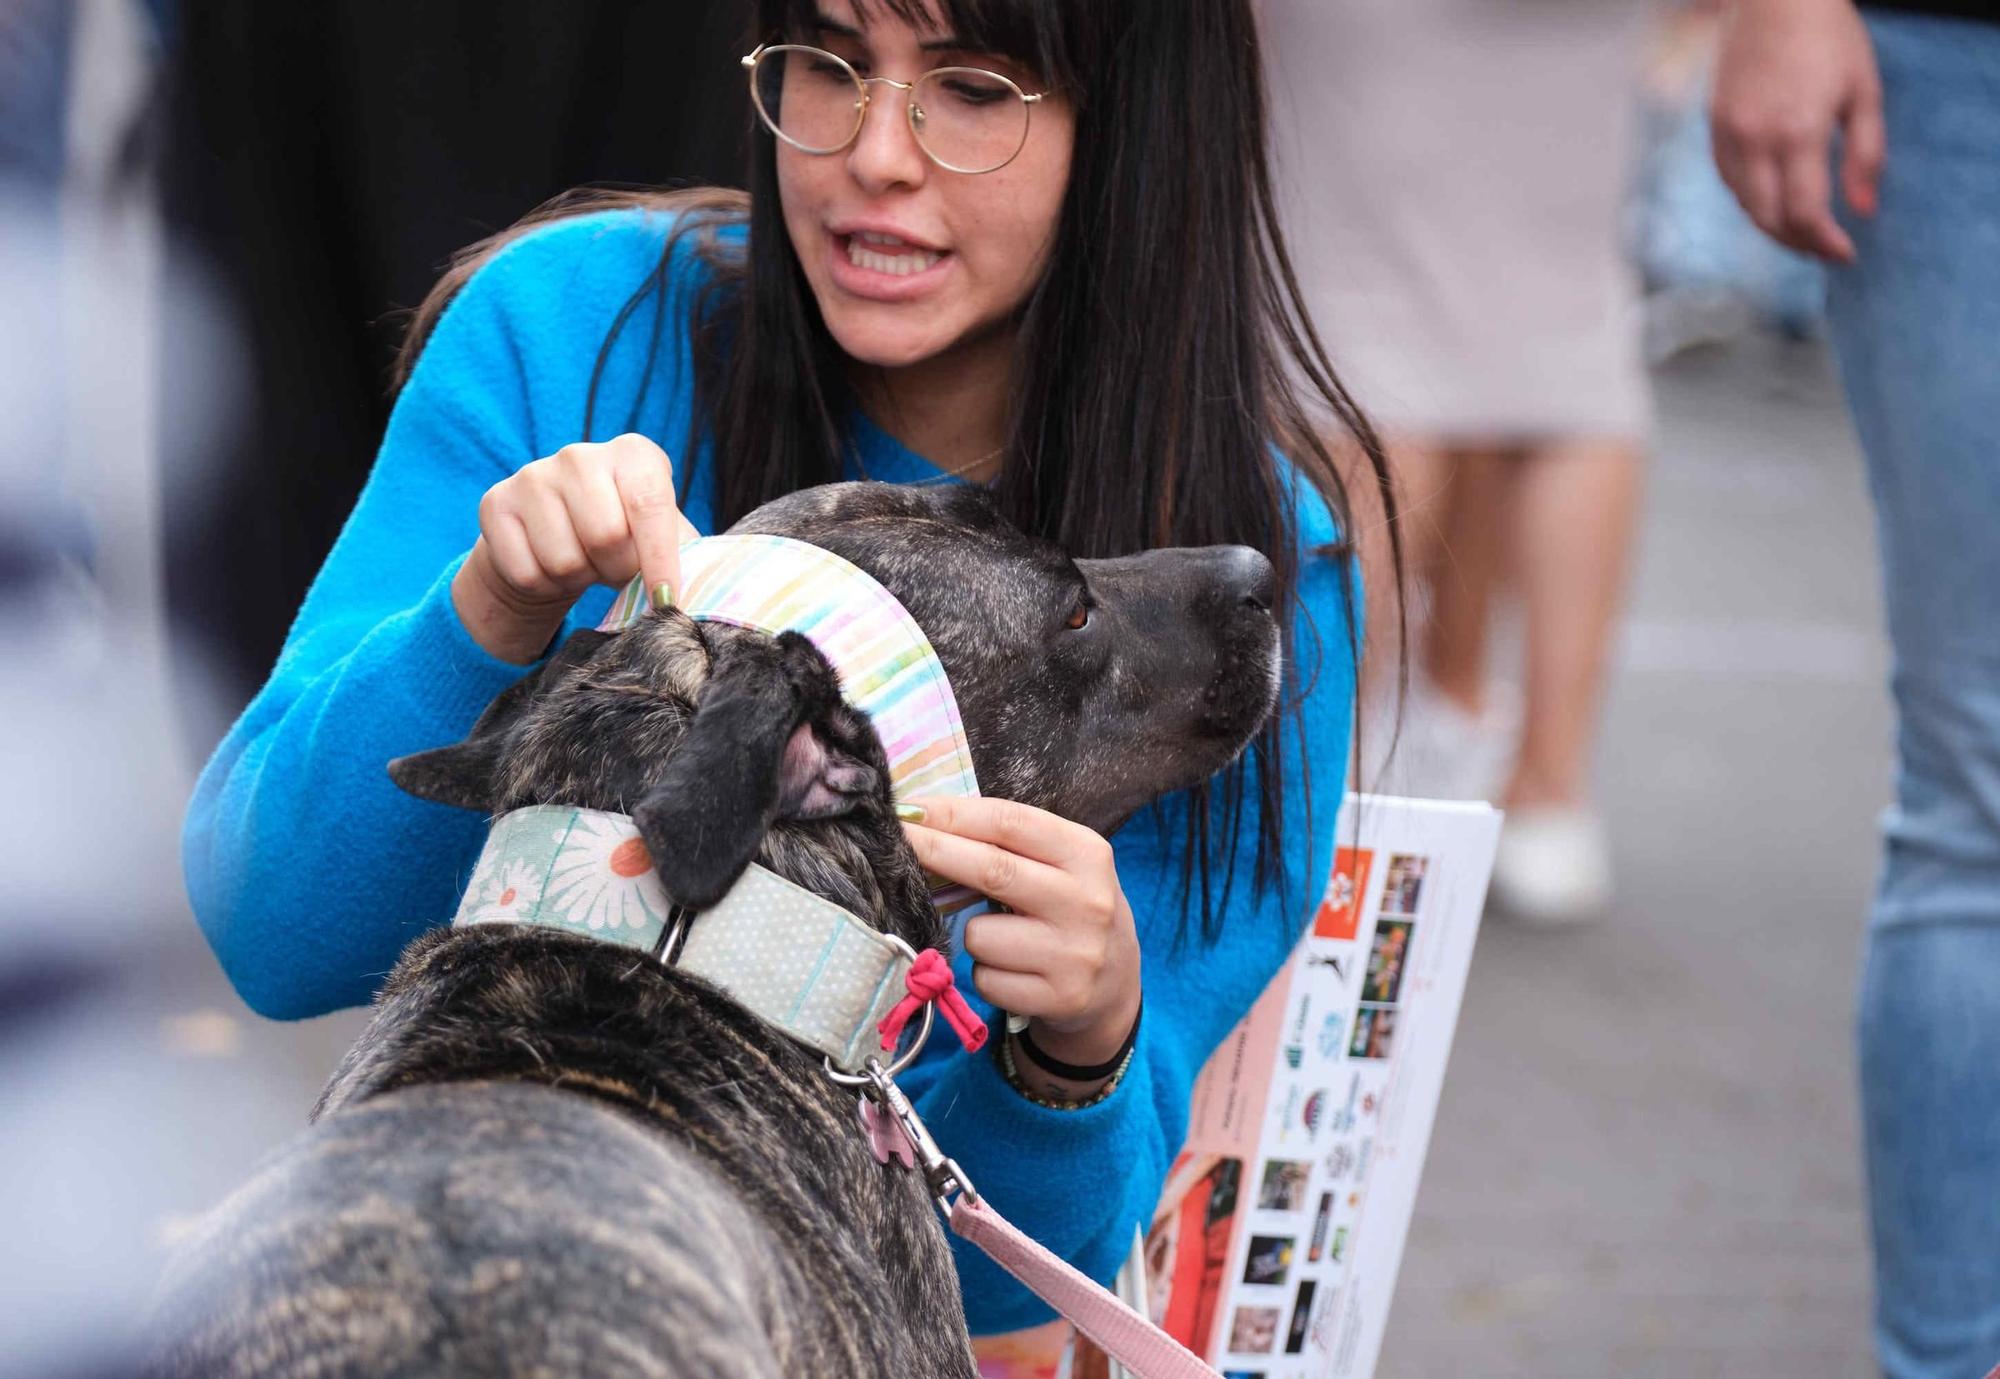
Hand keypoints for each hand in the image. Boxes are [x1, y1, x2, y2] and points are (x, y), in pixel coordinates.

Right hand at [451, 433, 701, 663]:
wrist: (553, 537)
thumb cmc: (625, 538)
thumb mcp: (662, 537)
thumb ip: (686, 557)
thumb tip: (698, 598)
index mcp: (634, 454)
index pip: (649, 505)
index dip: (660, 560)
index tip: (668, 600)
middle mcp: (580, 455)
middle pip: (605, 537)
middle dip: (617, 570)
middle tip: (616, 568)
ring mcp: (532, 476)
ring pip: (564, 560)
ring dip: (578, 579)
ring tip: (583, 561)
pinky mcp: (495, 504)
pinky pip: (527, 572)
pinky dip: (543, 585)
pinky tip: (550, 564)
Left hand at [900, 797, 1142, 1074]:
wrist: (1116, 984)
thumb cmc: (1069, 908)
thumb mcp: (1059, 865)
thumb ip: (1006, 845)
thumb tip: (923, 823)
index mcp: (1087, 853)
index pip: (1009, 822)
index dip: (952, 814)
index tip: (908, 809)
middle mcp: (1086, 901)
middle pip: (991, 869)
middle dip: (933, 852)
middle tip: (891, 842)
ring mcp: (1074, 954)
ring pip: (979, 935)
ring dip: (973, 934)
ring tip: (1004, 938)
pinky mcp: (1059, 998)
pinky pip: (986, 980)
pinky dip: (986, 974)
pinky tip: (1014, 970)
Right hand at [1712, 0, 1884, 262]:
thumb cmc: (1829, 37)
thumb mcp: (1863, 92)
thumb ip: (1865, 154)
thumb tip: (1863, 210)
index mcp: (1798, 133)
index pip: (1805, 214)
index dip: (1825, 244)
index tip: (1845, 254)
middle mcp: (1756, 141)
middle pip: (1769, 219)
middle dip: (1798, 243)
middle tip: (1823, 249)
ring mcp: (1728, 135)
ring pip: (1744, 205)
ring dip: (1772, 226)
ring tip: (1800, 231)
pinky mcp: (1714, 126)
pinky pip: (1728, 180)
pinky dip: (1751, 199)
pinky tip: (1772, 198)